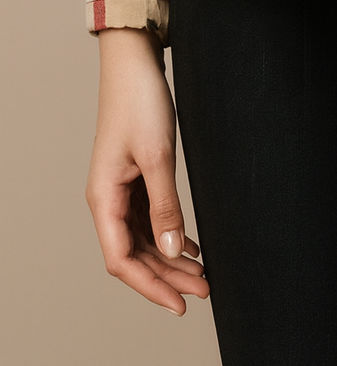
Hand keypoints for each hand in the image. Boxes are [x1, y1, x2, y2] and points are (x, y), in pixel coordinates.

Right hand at [86, 26, 209, 314]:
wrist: (134, 62)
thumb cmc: (140, 101)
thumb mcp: (158, 155)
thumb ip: (165, 205)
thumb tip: (171, 250)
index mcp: (104, 198)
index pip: (122, 260)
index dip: (150, 286)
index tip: (180, 303)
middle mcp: (108, 199)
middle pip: (135, 254)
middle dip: (167, 276)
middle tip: (203, 291)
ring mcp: (121, 188)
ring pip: (144, 237)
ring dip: (171, 258)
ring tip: (202, 274)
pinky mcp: (135, 176)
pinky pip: (149, 218)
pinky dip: (169, 234)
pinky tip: (190, 245)